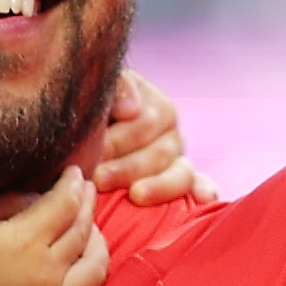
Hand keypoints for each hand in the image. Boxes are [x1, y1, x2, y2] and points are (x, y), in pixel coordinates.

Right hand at [0, 169, 111, 285]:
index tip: (74, 173)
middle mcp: (45, 272)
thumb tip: (35, 198)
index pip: (65, 204)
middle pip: (84, 232)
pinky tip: (83, 274)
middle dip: (87, 206)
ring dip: (99, 247)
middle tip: (86, 192)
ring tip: (92, 235)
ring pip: (95, 271)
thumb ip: (3, 204)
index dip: (73, 184)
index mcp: (24, 240)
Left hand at [84, 71, 206, 205]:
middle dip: (128, 167)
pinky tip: (204, 198)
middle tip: (98, 178)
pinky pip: (199, 187)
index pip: (147, 122)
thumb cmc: (84, 114)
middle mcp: (169, 131)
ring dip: (159, 186)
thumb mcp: (94, 90)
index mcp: (153, 104)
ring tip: (136, 195)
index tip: (95, 152)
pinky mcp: (178, 183)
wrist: (81, 137)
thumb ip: (115, 87)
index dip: (120, 139)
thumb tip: (132, 110)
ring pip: (182, 172)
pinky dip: (204, 192)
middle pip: (162, 151)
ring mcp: (176, 159)